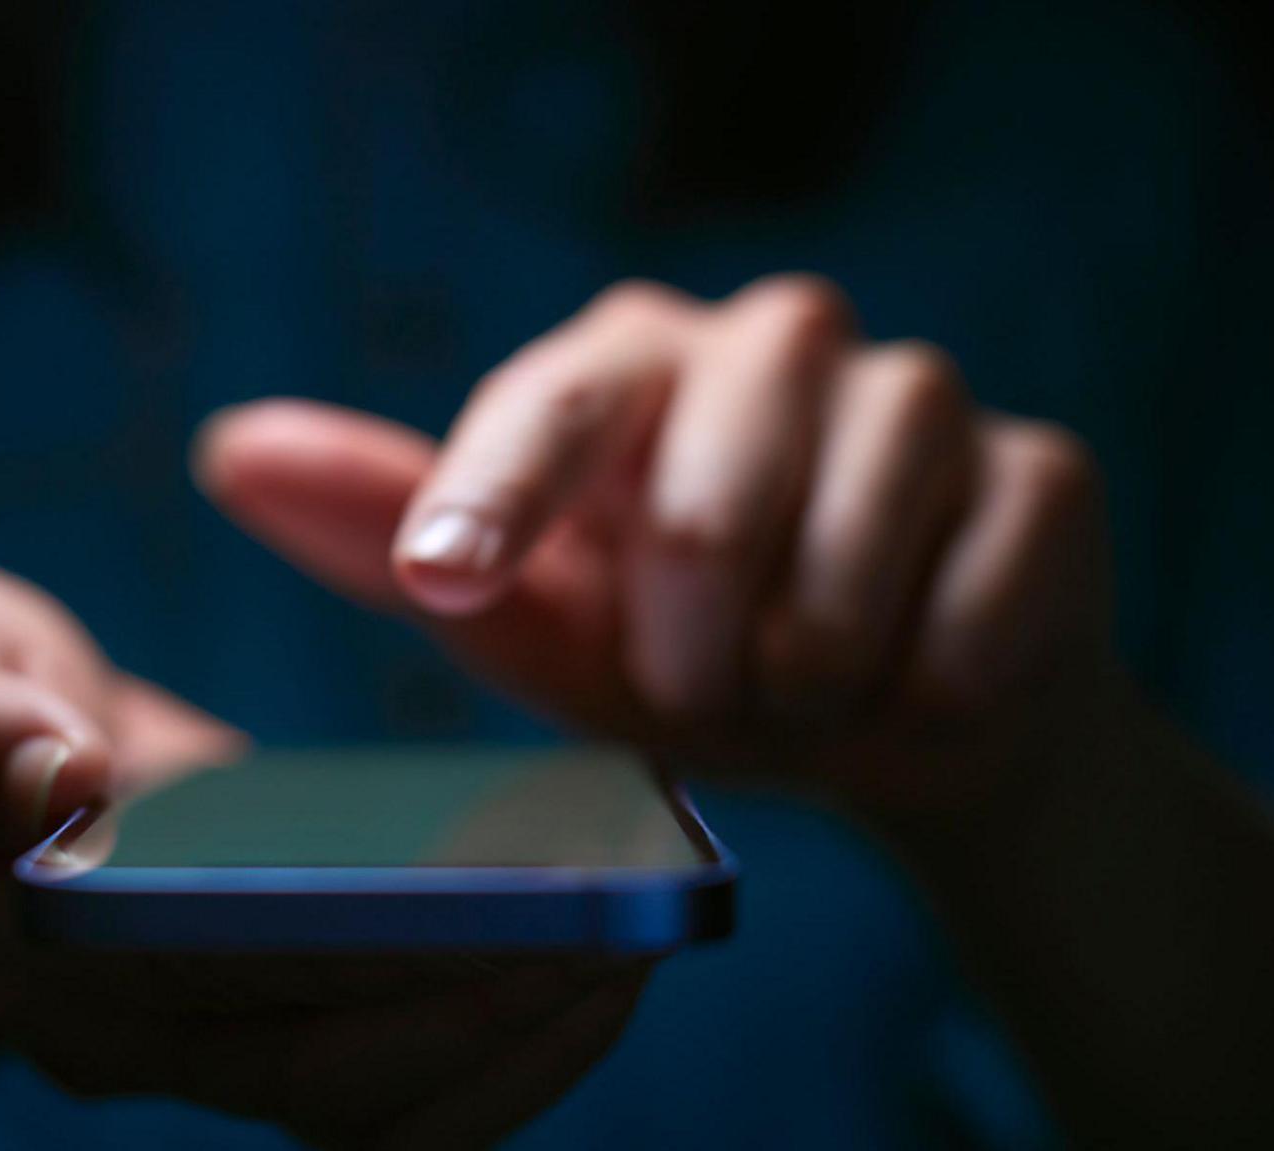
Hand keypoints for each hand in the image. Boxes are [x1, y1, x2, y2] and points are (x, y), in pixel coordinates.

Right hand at [0, 554, 648, 1148]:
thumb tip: (56, 781)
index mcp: (23, 938)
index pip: (209, 981)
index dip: (366, 957)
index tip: (519, 901)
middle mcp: (112, 1029)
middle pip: (316, 1075)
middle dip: (482, 1013)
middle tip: (632, 923)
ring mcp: (186, 1045)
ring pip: (365, 1108)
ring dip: (510, 1046)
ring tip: (638, 944)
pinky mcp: (251, 1026)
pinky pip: (384, 1085)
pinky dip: (491, 1046)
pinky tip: (586, 965)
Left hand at [197, 275, 1118, 817]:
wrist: (891, 726)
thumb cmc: (683, 659)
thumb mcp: (527, 616)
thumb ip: (391, 531)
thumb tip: (228, 449)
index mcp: (638, 362)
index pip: (557, 401)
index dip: (499, 494)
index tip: (447, 578)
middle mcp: (777, 343)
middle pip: (708, 506)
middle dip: (686, 654)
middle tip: (694, 691)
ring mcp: (923, 395)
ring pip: (849, 553)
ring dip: (805, 675)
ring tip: (800, 688)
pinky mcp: (1045, 473)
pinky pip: (977, 603)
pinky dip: (925, 686)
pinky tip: (915, 682)